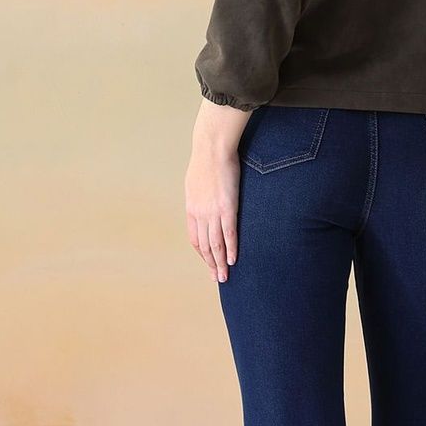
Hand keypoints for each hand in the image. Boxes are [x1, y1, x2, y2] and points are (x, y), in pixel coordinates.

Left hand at [186, 100, 251, 283]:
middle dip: (211, 264)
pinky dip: (231, 249)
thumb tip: (202, 200)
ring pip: (216, 244)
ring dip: (220, 263)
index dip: (202, 253)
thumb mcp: (195, 181)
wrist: (212, 147)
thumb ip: (199, 196)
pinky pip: (229, 234)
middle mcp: (200, 214)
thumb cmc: (205, 160)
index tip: (209, 263)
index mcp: (192, 208)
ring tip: (225, 276)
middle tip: (217, 278)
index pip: (196, 238)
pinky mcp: (227, 207)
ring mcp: (213, 212)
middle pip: (205, 246)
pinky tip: (233, 260)